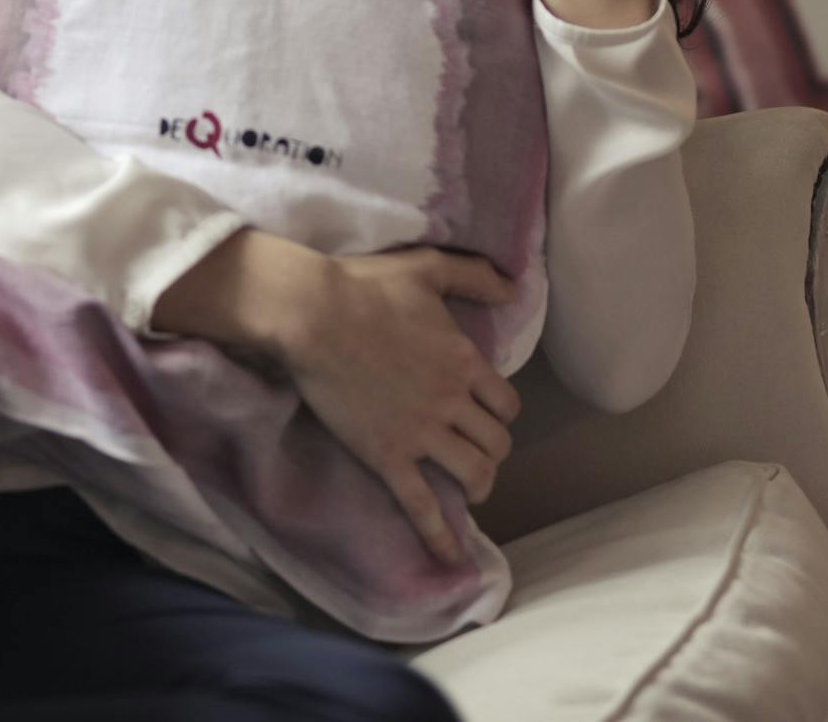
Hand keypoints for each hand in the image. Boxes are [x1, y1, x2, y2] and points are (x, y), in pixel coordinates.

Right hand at [266, 247, 523, 564]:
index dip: (500, 413)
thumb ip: (475, 275)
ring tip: (470, 490)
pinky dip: (441, 537)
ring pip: (474, 474)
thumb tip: (514, 286)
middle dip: (492, 451)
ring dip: (479, 485)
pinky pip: (422, 505)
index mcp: (464, 362)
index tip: (485, 414)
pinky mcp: (388, 456)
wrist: (312, 314)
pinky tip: (453, 559)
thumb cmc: (366, 287)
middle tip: (475, 451)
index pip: (506, 405)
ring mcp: (421, 433)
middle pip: (496, 444)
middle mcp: (452, 403)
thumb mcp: (428, 267)